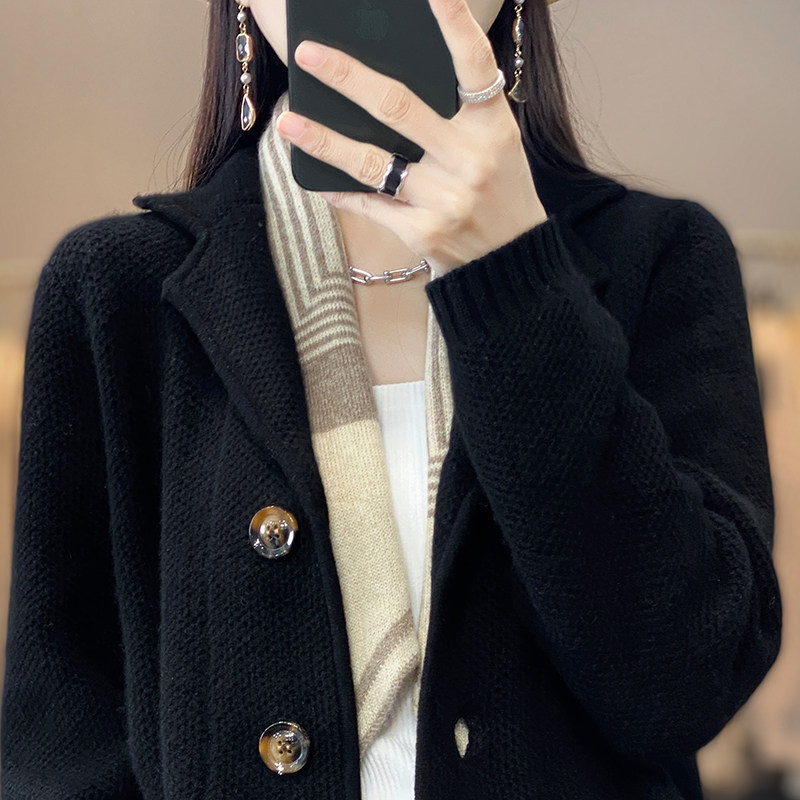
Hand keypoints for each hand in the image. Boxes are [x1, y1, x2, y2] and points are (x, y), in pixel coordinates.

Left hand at [275, 0, 547, 276]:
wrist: (515, 264)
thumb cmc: (501, 194)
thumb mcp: (498, 148)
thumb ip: (458, 117)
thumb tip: (385, 89)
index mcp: (494, 128)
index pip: (475, 65)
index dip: (454, 23)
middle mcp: (470, 159)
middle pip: (398, 107)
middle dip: (347, 77)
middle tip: (308, 54)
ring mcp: (445, 199)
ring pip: (372, 161)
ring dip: (325, 140)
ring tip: (289, 123)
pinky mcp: (423, 233)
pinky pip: (371, 205)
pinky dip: (342, 191)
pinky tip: (317, 179)